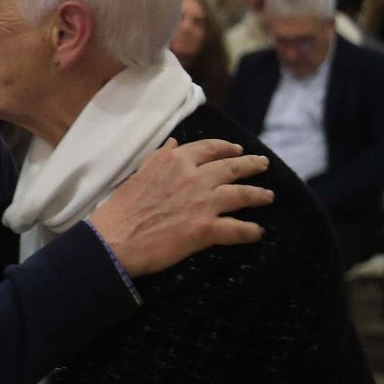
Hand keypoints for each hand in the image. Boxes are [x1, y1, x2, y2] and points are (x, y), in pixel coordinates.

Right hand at [87, 138, 272, 276]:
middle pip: (232, 167)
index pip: (209, 148)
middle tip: (263, 164)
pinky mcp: (206, 229)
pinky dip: (250, 231)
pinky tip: (258, 232)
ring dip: (258, 195)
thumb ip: (159, 157)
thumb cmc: (121, 209)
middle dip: (251, 164)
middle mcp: (194, 177)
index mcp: (175, 161)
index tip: (237, 150)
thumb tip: (173, 143)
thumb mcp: (139, 173)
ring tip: (268, 196)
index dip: (227, 148)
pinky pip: (237, 229)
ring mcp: (203, 203)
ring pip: (241, 194)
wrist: (115, 240)